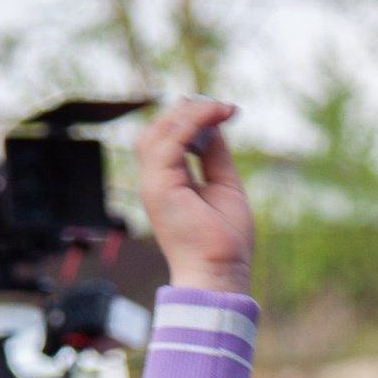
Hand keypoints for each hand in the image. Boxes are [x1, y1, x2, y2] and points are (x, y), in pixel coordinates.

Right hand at [137, 94, 253, 288]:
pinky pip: (169, 142)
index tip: (222, 110)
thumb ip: (215, 155)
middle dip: (187, 111)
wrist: (220, 271)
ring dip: (191, 113)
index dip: (189, 119)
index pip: (166, 139)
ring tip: (220, 108)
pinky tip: (214, 115)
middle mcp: (155, 181)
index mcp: (167, 183)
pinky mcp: (158, 186)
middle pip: (156, 130)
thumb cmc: (224, 240)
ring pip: (158, 131)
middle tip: (221, 106)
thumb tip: (215, 124)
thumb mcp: (224, 185)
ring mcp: (153, 184)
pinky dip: (192, 123)